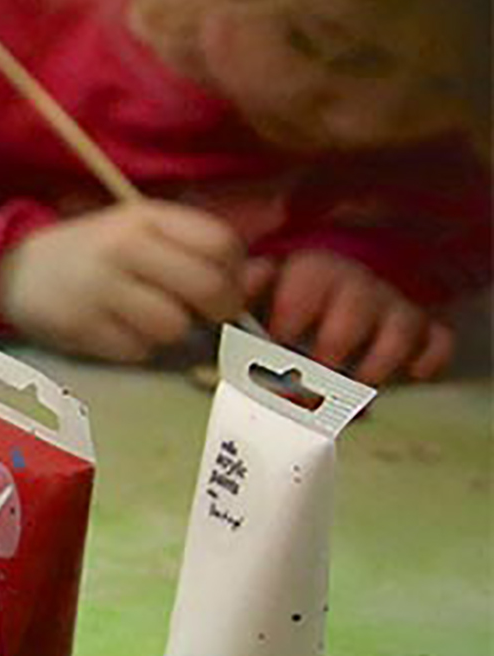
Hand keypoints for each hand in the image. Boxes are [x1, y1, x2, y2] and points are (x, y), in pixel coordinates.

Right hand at [0, 200, 246, 362]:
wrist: (15, 270)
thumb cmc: (97, 253)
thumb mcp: (145, 235)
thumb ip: (202, 252)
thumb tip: (263, 277)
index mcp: (145, 216)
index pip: (221, 244)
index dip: (234, 271)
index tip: (221, 282)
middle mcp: (122, 247)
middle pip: (207, 287)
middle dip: (217, 310)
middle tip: (204, 314)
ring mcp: (98, 288)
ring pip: (173, 327)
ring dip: (171, 332)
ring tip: (148, 319)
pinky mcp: (79, 326)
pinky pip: (136, 351)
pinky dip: (136, 348)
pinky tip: (116, 329)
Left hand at [250, 247, 453, 382]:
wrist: (340, 291)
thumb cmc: (287, 307)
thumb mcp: (255, 303)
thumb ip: (236, 308)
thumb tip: (217, 314)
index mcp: (311, 271)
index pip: (306, 277)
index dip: (293, 308)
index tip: (278, 337)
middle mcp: (356, 284)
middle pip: (356, 303)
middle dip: (336, 341)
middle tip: (316, 371)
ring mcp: (391, 305)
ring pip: (400, 325)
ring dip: (379, 360)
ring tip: (358, 383)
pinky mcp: (423, 328)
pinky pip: (437, 340)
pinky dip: (429, 358)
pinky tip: (412, 375)